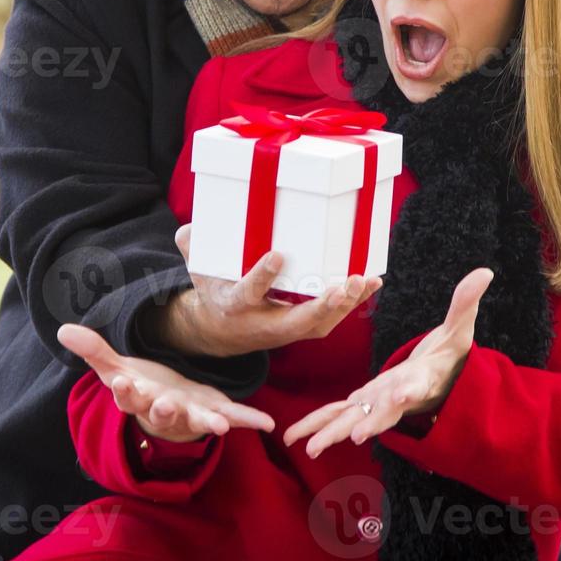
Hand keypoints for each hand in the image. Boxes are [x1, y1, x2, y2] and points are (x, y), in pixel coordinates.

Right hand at [57, 323, 275, 443]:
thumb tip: (62, 329)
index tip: (119, 384)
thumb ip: (94, 350)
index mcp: (139, 397)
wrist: (167, 408)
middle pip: (160, 412)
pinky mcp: (215, 411)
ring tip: (218, 426)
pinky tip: (268, 424)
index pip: (126, 395)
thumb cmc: (142, 386)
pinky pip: (234, 417)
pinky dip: (250, 421)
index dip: (122, 392)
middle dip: (163, 409)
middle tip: (164, 403)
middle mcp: (164, 410)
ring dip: (206, 422)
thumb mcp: (116, 368)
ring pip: (197, 419)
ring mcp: (191, 414)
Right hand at [141, 224, 383, 357]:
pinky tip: (371, 283)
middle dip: (321, 306)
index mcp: (235, 306)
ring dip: (344, 305)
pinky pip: (331, 319)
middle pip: (296, 322)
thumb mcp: (198, 271)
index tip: (276, 256)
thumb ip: (192, 248)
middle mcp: (263, 324)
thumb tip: (189, 229)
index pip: (248, 294)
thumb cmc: (214, 291)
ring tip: (364, 280)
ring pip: (319, 324)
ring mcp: (286, 330)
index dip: (261, 278)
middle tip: (343, 285)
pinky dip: (352, 302)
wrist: (222, 332)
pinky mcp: (302, 328)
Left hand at [283, 266, 493, 457]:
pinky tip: (295, 436)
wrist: (441, 383)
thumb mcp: (459, 329)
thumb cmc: (449, 358)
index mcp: (419, 381)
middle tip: (352, 438)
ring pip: (352, 420)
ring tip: (308, 448)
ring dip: (331, 433)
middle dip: (366, 425)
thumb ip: (465, 303)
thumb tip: (485, 272)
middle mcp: (397, 399)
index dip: (409, 392)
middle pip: (381, 414)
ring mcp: (378, 404)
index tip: (401, 397)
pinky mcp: (364, 402)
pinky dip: (318, 423)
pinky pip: (338, 414)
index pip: (417, 386)